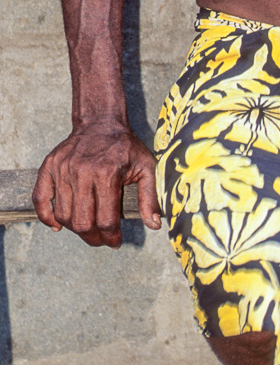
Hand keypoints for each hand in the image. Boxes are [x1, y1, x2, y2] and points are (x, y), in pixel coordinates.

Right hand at [32, 122, 160, 248]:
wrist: (101, 122)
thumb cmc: (126, 147)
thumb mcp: (146, 167)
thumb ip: (150, 197)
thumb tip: (154, 224)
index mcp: (107, 174)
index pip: (106, 219)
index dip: (111, 237)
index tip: (115, 242)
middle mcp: (82, 173)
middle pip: (82, 221)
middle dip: (93, 238)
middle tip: (101, 240)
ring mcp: (63, 170)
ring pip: (63, 214)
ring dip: (75, 229)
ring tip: (88, 229)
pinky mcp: (49, 167)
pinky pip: (40, 199)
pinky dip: (46, 217)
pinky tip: (59, 225)